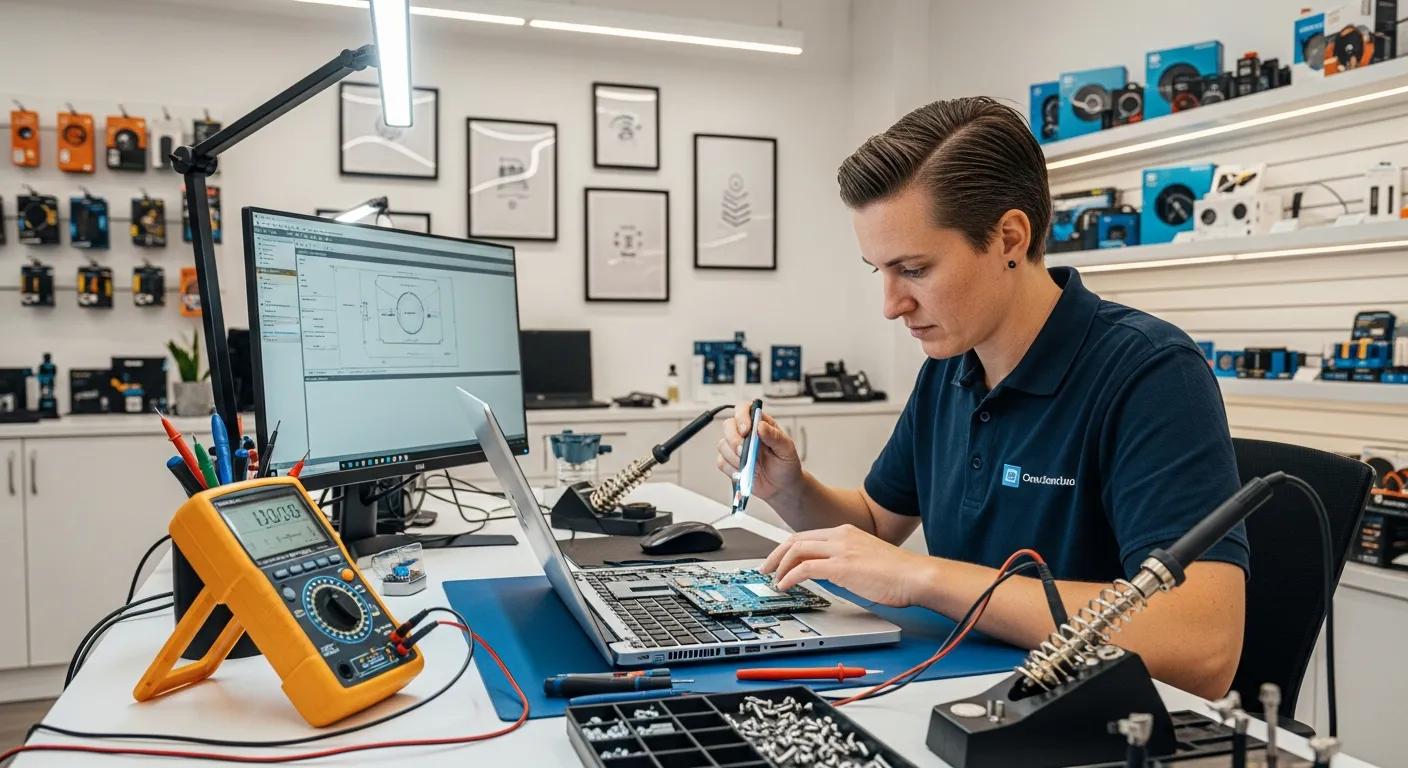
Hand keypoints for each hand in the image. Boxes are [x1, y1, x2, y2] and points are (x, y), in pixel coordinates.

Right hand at [716, 401, 802, 500]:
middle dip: (734, 439)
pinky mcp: (730, 463)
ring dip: (734, 457)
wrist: (782, 487)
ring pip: (722, 445)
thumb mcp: (787, 450)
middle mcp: (746, 434)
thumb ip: (775, 437)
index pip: (744, 409)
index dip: (741, 416)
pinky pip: (721, 462)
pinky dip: (731, 469)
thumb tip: (760, 425)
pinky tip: (744, 473)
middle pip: (728, 425)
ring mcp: (736, 448)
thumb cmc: (786, 465)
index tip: (746, 431)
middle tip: (744, 452)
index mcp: (760, 424)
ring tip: (750, 466)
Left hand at [760, 524, 934, 607]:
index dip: (788, 548)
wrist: (916, 575)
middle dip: (776, 554)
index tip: (779, 560)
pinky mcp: (841, 565)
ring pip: (796, 550)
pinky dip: (789, 577)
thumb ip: (846, 562)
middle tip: (766, 568)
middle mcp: (840, 536)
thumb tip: (829, 574)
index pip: (808, 536)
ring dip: (779, 566)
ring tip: (773, 580)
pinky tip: (785, 586)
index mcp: (846, 532)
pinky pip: (804, 568)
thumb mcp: (866, 560)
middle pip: (796, 539)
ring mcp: (840, 549)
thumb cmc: (899, 573)